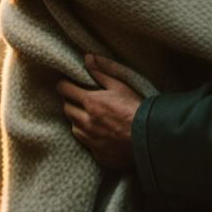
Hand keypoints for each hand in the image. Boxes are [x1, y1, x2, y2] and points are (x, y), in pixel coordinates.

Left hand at [57, 54, 141, 171]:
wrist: (148, 139)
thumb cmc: (135, 109)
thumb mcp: (120, 85)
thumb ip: (102, 71)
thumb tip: (87, 58)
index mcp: (90, 102)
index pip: (65, 90)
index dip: (64, 85)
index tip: (65, 84)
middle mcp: (85, 121)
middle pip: (67, 109)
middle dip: (70, 102)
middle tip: (78, 99)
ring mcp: (90, 139)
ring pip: (73, 127)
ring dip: (77, 120)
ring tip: (88, 116)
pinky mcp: (96, 153)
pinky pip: (84, 142)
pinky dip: (87, 136)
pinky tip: (98, 132)